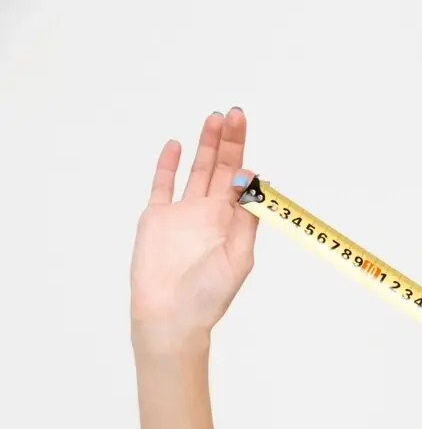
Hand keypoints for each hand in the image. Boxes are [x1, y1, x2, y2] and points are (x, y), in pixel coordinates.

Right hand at [130, 108, 258, 344]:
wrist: (170, 315)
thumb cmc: (208, 295)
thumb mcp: (239, 258)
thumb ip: (246, 220)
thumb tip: (257, 184)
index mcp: (232, 222)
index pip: (241, 180)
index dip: (244, 154)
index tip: (245, 131)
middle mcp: (209, 213)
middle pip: (221, 168)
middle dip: (228, 140)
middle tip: (234, 113)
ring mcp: (182, 213)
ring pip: (196, 170)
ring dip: (205, 145)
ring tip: (214, 118)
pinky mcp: (156, 218)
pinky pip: (163, 185)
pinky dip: (169, 165)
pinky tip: (177, 145)